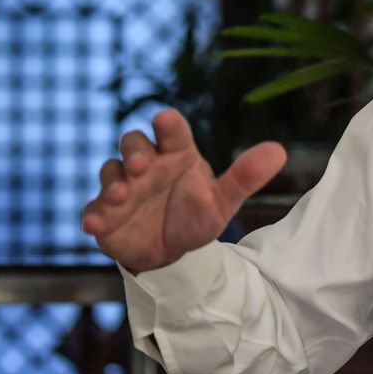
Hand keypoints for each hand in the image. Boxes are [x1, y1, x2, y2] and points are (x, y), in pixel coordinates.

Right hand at [82, 109, 286, 273]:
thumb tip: (279, 151)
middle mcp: (147, 164)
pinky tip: (95, 224)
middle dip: (134, 151)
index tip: (166, 120)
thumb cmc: (197, 215)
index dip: (168, 124)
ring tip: (121, 197)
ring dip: (113, 182)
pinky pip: (94, 209)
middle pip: (133, 143)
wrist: (173, 253)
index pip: (172, 131)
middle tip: (142, 167)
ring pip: (110, 171)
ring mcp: (123, 187)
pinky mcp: (105, 213)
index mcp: (177, 154)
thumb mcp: (223, 201)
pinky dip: (92, 214)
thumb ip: (246, 177)